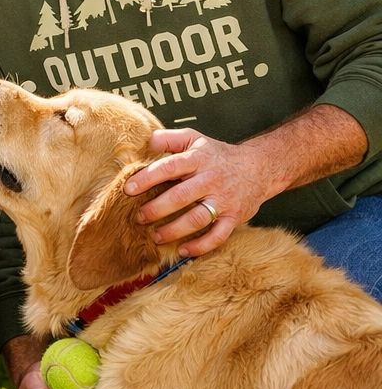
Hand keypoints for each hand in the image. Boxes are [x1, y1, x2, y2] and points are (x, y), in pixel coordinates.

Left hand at [127, 129, 275, 256]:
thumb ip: (169, 139)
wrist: (259, 167)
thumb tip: (145, 142)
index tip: (129, 189)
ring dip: (173, 230)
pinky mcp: (234, 217)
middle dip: (156, 209)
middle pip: (180, 196)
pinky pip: (218, 236)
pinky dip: (200, 246)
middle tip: (139, 217)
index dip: (147, 178)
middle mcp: (211, 180)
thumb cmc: (217, 154)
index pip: (169, 167)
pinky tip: (183, 250)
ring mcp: (224, 200)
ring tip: (155, 236)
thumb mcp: (194, 139)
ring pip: (197, 219)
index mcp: (198, 159)